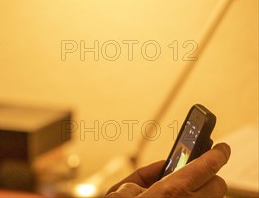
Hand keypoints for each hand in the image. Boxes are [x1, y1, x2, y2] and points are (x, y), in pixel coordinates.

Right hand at [106, 143, 229, 196]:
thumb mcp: (120, 192)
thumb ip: (143, 176)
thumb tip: (160, 168)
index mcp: (170, 192)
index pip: (206, 167)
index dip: (217, 154)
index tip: (222, 149)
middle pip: (218, 186)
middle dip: (210, 177)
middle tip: (198, 173)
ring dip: (204, 195)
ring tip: (187, 194)